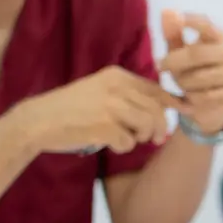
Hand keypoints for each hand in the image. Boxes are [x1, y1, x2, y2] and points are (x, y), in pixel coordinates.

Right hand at [14, 66, 183, 154]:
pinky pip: (129, 142)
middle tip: (153, 139)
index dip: (173, 102)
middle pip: (157, 108)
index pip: (156, 89)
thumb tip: (164, 105)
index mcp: (116, 75)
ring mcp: (110, 106)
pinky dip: (123, 147)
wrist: (37, 121)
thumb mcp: (100, 91)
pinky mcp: (104, 127)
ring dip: (142, 137)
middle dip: (159, 127)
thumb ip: (127, 95)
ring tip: (130, 140)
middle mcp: (116, 87)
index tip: (185, 111)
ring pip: (148, 124)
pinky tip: (110, 144)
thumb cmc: (71, 108)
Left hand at [157, 10, 222, 135]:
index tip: (177, 19)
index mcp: (217, 39)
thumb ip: (173, 34)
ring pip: (202, 76)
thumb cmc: (192, 75)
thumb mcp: (178, 54)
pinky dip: (193, 98)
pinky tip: (190, 98)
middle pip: (199, 53)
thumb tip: (167, 11)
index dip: (193, 21)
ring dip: (184, 82)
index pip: (208, 26)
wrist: (207, 108)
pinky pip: (207, 95)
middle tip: (160, 66)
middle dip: (176, 61)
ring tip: (180, 84)